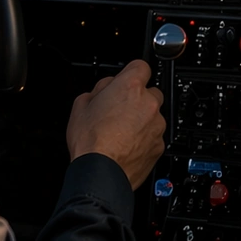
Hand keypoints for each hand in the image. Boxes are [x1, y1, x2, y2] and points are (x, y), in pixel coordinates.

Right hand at [66, 59, 166, 188]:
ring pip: (153, 116)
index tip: (126, 79)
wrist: (101, 174)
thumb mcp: (81, 106)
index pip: (140, 66)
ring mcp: (157, 125)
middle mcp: (148, 103)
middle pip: (150, 92)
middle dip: (138, 99)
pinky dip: (144, 139)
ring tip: (120, 133)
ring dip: (142, 120)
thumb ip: (99, 89)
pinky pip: (154, 136)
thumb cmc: (90, 142)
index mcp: (130, 88)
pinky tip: (127, 146)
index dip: (131, 73)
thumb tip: (107, 87)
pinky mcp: (159, 145)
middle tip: (119, 111)